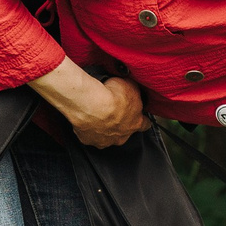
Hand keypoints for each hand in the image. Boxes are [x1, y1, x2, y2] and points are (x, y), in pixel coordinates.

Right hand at [29, 57, 149, 147]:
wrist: (87, 103)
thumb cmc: (110, 93)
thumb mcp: (129, 85)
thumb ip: (134, 87)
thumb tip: (136, 84)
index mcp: (135, 124)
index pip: (144, 125)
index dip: (141, 119)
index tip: (140, 115)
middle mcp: (120, 137)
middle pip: (123, 134)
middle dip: (119, 124)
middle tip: (112, 112)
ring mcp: (102, 141)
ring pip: (104, 137)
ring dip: (101, 128)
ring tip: (94, 115)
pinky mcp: (85, 140)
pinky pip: (87, 134)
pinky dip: (84, 127)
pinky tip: (81, 118)